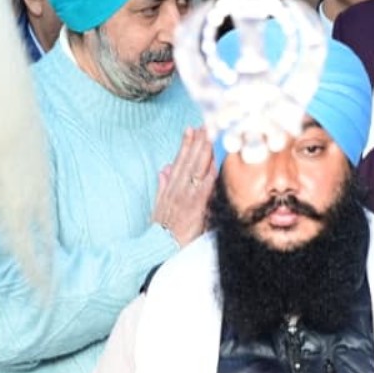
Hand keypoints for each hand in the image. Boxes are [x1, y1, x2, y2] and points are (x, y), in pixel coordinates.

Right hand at [151, 127, 214, 245]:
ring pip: (196, 169)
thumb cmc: (161, 230)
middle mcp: (177, 189)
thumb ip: (162, 186)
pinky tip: (215, 162)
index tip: (191, 128)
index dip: (185, 144)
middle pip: (189, 160)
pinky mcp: (194, 208)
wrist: (158, 248)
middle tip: (206, 124)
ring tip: (211, 135)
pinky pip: (204, 188)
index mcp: (170, 187)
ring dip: (204, 151)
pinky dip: (209, 174)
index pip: (179, 161)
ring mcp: (185, 197)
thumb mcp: (158, 205)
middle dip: (198, 141)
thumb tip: (164, 168)